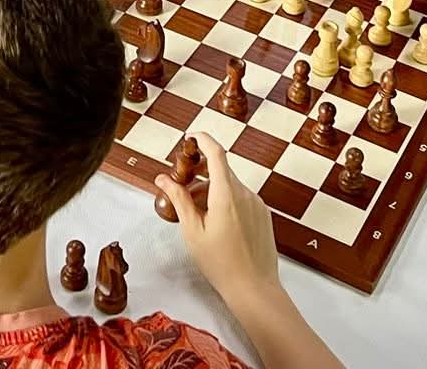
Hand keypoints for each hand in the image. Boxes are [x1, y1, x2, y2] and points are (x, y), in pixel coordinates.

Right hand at [158, 135, 280, 297]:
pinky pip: (241, 197)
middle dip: (201, 174)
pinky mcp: (263, 214)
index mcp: (226, 194)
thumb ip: (179, 199)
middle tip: (183, 188)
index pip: (216, 152)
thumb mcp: (192, 231)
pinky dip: (226, 200)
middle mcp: (245, 194)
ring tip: (197, 216)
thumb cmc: (222, 264)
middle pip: (221, 170)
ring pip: (230, 185)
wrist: (254, 288)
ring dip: (212, 191)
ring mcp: (257, 203)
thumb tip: (163, 179)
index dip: (203, 139)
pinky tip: (216, 223)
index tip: (191, 137)